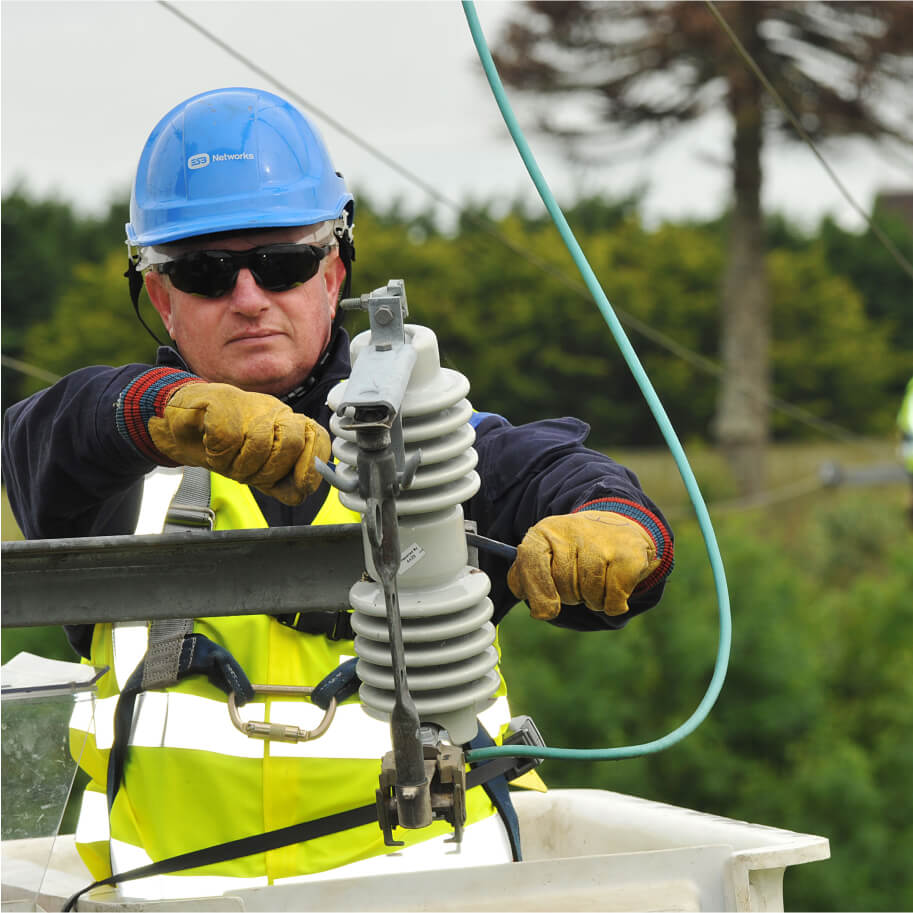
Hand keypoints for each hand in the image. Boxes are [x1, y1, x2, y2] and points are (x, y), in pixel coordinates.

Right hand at [148, 382, 330, 505]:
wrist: (181, 422)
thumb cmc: (222, 445)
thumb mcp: (256, 469)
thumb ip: (282, 482)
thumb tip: (304, 492)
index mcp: (288, 427)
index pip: (318, 438)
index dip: (312, 465)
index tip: (301, 483)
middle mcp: (274, 413)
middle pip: (292, 443)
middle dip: (269, 471)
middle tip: (247, 473)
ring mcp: (250, 404)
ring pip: (259, 444)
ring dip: (238, 465)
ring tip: (227, 460)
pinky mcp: (221, 400)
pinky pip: (227, 438)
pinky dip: (216, 452)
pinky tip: (211, 446)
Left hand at [507, 511, 659, 620]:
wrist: (620, 531)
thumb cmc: (575, 551)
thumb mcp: (546, 554)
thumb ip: (526, 574)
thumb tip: (526, 596)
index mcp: (545, 531)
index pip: (531, 559)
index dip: (537, 590)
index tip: (546, 611)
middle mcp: (573, 531)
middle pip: (564, 584)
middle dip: (570, 597)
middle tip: (578, 585)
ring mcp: (603, 542)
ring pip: (590, 594)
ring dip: (592, 601)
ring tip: (596, 584)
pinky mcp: (628, 556)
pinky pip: (613, 600)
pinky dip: (612, 605)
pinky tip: (614, 589)